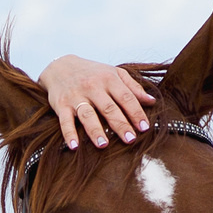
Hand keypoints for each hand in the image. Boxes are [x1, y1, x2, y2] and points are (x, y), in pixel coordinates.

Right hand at [38, 55, 156, 148]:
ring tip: (104, 145)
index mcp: (109, 79)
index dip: (136, 112)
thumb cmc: (92, 73)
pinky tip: (74, 146)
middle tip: (130, 139)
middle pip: (109, 108)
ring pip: (87, 114)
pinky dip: (68, 133)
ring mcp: (76, 96)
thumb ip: (132, 87)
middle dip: (120, 124)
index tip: (144, 127)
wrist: (61, 66)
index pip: (126, 97)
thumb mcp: (113, 73)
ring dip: (95, 130)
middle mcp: (93, 87)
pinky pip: (65, 121)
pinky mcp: (61, 105)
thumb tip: (152, 101)